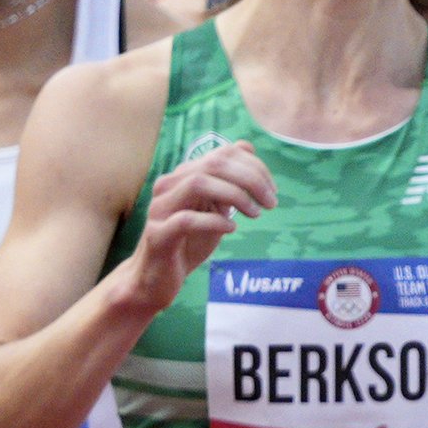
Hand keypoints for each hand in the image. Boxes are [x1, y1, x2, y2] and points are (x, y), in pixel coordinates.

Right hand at [121, 140, 273, 313]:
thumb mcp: (213, 208)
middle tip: (270, 202)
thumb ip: (227, 183)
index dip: (253, 166)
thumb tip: (247, 148)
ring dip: (235, 195)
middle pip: (214, 164)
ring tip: (255, 214)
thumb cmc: (187, 243)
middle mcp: (169, 186)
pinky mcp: (158, 235)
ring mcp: (160, 209)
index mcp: (183, 176)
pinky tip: (231, 229)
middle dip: (250, 179)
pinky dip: (214, 221)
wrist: (155, 279)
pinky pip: (187, 220)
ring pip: (199, 184)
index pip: (221, 154)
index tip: (272, 189)